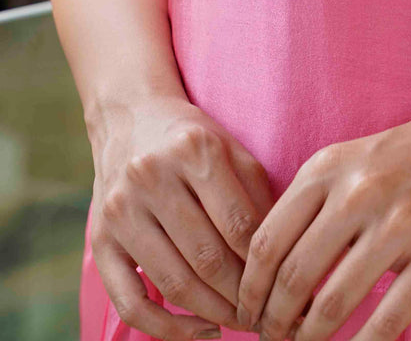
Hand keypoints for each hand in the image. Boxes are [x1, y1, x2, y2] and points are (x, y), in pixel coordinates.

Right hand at [90, 92, 275, 339]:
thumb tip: (284, 255)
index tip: (284, 285)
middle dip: (242, 296)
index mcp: (194, 150)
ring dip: (214, 314)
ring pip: (174, 282)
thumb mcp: (231, 149)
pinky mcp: (100, 240)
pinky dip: (167, 328)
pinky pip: (131, 302)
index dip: (265, 264)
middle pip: (207, 257)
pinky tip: (200, 331)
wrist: (130, 117)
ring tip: (240, 321)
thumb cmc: (192, 139)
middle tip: (266, 313)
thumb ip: (258, 194)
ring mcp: (122, 210)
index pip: (239, 225)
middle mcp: (152, 177)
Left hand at [235, 102, 410, 340]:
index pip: (267, 241)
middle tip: (271, 339)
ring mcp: (399, 223)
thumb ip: (315, 200)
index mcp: (329, 166)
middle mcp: (358, 193)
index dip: (249, 289)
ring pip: (331, 304)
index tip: (247, 312)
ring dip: (308, 339)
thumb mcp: (355, 156)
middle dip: (273, 322)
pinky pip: (387, 319)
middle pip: (292, 278)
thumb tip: (271, 266)